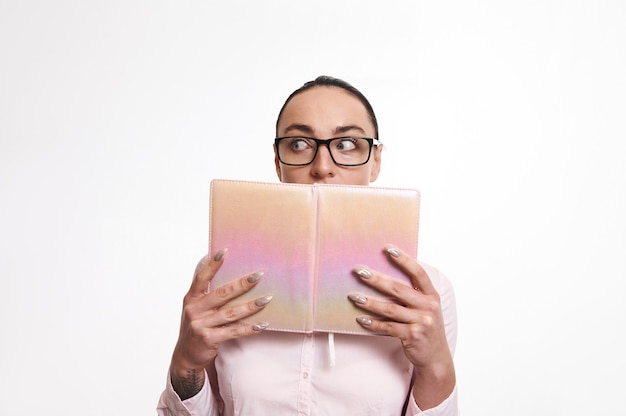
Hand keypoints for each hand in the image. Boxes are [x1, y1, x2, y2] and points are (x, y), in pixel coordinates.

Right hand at [169, 248, 271, 398]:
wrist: (186, 356)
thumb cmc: (196, 326)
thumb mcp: (196, 308)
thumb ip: (207, 293)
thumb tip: (227, 273)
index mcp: (191, 298)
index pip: (202, 277)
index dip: (213, 264)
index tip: (225, 251)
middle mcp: (194, 310)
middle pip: (222, 294)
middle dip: (242, 284)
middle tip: (258, 275)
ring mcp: (200, 325)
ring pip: (231, 313)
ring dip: (251, 306)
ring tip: (267, 299)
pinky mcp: (208, 339)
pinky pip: (233, 331)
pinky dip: (249, 328)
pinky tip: (262, 325)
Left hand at [348, 244, 454, 408]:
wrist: (436, 357)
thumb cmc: (425, 328)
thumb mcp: (426, 308)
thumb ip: (412, 294)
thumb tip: (384, 276)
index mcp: (431, 295)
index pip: (417, 272)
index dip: (403, 259)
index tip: (388, 248)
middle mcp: (428, 306)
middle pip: (398, 289)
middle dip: (377, 279)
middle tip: (359, 271)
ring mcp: (421, 322)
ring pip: (390, 309)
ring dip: (370, 302)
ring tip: (354, 296)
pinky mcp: (413, 336)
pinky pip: (388, 327)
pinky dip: (374, 323)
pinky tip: (361, 319)